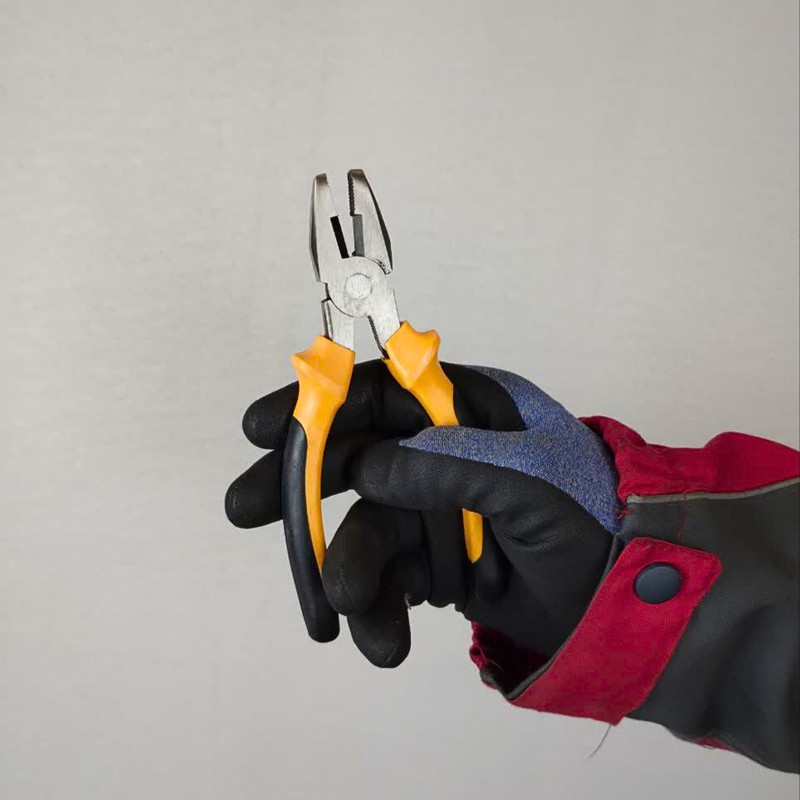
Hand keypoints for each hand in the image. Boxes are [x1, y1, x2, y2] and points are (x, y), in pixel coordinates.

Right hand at [225, 361, 619, 667]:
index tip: (262, 427)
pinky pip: (385, 576)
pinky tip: (382, 642)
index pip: (381, 390)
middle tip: (243, 507)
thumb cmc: (594, 521)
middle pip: (354, 454)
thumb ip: (452, 466)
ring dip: (346, 568)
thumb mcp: (531, 482)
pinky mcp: (431, 559)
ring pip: (364, 526)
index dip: (319, 403)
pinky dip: (378, 608)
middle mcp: (442, 449)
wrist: (621, 600)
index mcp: (469, 408)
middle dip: (301, 485)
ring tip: (345, 613)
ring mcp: (432, 506)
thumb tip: (369, 468)